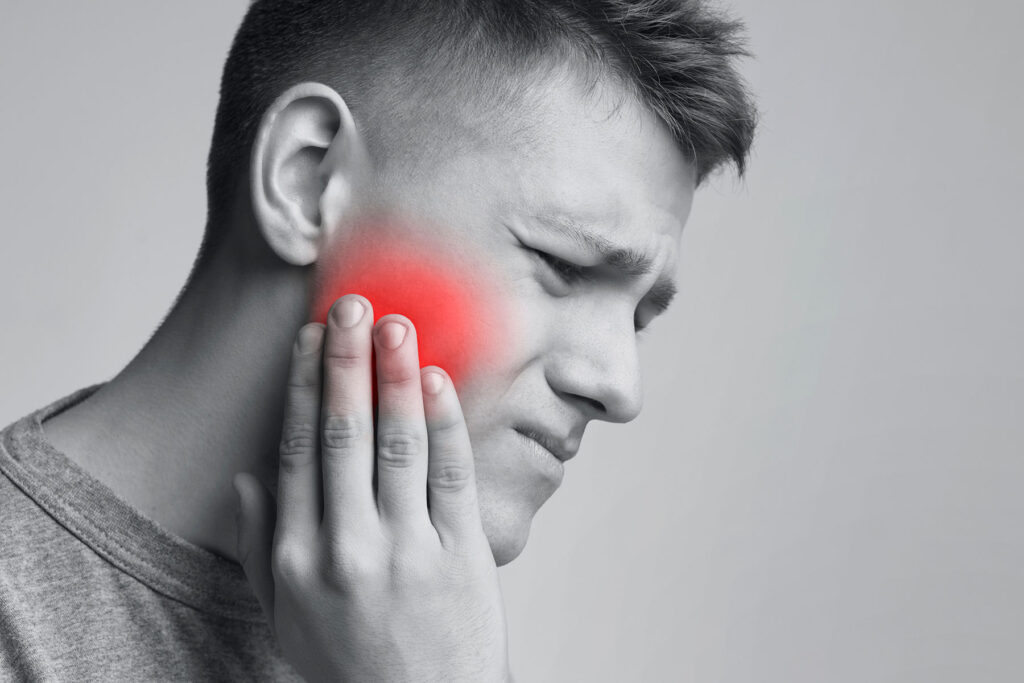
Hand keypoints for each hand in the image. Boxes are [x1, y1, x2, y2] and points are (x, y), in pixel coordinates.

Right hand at [232, 294, 510, 681]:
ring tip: (395, 325)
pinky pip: (451, 476)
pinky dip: (444, 424)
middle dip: (344, 364)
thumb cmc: (349, 664)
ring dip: (394, 378)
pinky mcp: (461, 555)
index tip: (309, 339)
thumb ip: (260, 548)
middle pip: (341, 436)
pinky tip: (436, 382)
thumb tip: (245, 479)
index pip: (295, 451)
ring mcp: (407, 550)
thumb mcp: (283, 617)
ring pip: (397, 445)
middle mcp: (347, 548)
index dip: (302, 388)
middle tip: (349, 307)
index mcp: (298, 557)